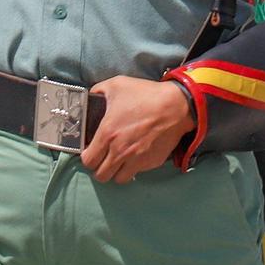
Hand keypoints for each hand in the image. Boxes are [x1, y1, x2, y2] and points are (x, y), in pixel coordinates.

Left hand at [79, 76, 195, 183]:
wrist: (176, 105)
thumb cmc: (146, 95)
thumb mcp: (116, 85)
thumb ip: (98, 92)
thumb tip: (92, 97)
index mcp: (107, 134)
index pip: (88, 161)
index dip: (87, 157)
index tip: (91, 151)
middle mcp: (120, 151)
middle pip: (101, 175)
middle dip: (100, 168)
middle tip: (103, 158)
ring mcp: (137, 159)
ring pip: (119, 179)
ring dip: (116, 172)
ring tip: (118, 161)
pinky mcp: (151, 162)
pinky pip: (137, 173)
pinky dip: (134, 168)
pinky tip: (135, 156)